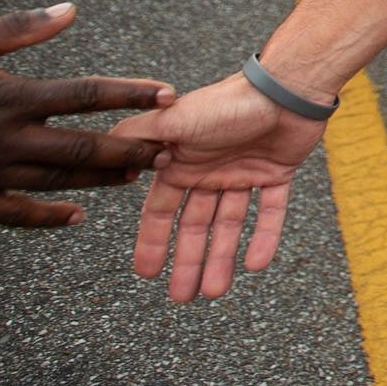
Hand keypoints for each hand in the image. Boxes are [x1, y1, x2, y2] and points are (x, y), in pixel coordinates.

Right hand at [118, 73, 327, 300]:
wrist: (285, 86)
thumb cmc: (227, 102)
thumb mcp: (174, 119)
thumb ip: (138, 137)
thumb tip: (101, 150)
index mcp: (182, 161)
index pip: (161, 211)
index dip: (153, 242)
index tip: (146, 274)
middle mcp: (210, 170)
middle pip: (195, 226)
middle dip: (188, 262)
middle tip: (183, 299)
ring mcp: (244, 173)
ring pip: (229, 225)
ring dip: (222, 258)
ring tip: (215, 293)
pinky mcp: (277, 173)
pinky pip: (270, 212)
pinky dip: (264, 238)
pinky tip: (256, 265)